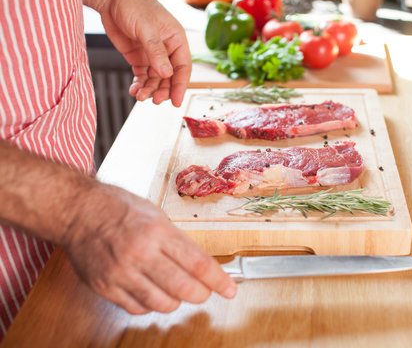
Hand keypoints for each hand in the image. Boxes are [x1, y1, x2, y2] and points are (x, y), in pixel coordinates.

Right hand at [62, 183, 236, 313]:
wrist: (78, 211)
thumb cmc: (118, 208)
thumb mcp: (156, 215)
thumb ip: (176, 240)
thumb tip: (199, 264)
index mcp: (157, 232)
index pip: (198, 264)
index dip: (218, 281)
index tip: (229, 289)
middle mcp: (140, 253)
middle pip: (184, 288)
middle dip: (201, 294)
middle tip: (204, 291)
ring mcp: (121, 272)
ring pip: (162, 304)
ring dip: (176, 301)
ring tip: (176, 290)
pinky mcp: (105, 286)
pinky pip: (137, 308)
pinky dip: (151, 304)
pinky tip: (152, 292)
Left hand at [85, 0, 190, 105]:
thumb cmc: (134, 4)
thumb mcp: (147, 29)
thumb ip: (156, 52)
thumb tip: (167, 74)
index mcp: (176, 39)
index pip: (183, 67)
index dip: (180, 85)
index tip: (175, 101)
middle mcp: (167, 49)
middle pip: (169, 77)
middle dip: (162, 90)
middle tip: (154, 100)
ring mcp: (152, 54)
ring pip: (155, 79)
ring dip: (149, 89)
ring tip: (140, 96)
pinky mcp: (138, 57)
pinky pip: (142, 76)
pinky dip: (139, 85)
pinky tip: (134, 91)